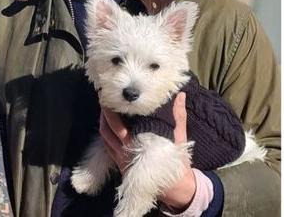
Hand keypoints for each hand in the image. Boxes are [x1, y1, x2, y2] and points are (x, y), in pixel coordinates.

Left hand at [99, 93, 196, 210]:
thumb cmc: (177, 162)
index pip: (118, 125)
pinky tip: (111, 127)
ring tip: (106, 110)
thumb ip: (177, 115)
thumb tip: (180, 95)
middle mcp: (125, 152)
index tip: (113, 97)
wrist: (175, 188)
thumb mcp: (179, 137)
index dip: (112, 111)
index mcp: (137, 144)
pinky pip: (107, 148)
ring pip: (105, 139)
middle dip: (104, 114)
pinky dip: (106, 135)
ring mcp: (121, 160)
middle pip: (107, 130)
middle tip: (105, 99)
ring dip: (103, 124)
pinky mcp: (120, 165)